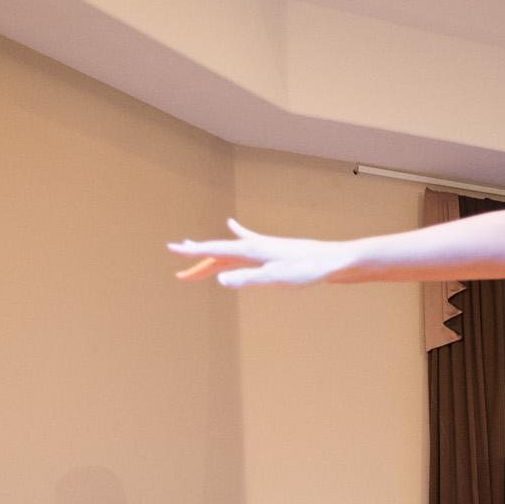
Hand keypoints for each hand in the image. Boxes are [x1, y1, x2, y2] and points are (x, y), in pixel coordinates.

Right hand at [170, 220, 360, 287]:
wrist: (333, 260)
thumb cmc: (307, 270)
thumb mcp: (275, 278)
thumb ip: (247, 278)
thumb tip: (219, 279)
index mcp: (251, 251)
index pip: (215, 252)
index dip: (193, 253)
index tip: (172, 250)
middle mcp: (254, 245)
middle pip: (220, 254)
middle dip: (199, 262)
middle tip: (180, 274)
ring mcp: (264, 245)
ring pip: (231, 250)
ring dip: (212, 253)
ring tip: (193, 249)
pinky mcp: (273, 248)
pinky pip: (247, 240)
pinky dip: (236, 234)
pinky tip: (233, 224)